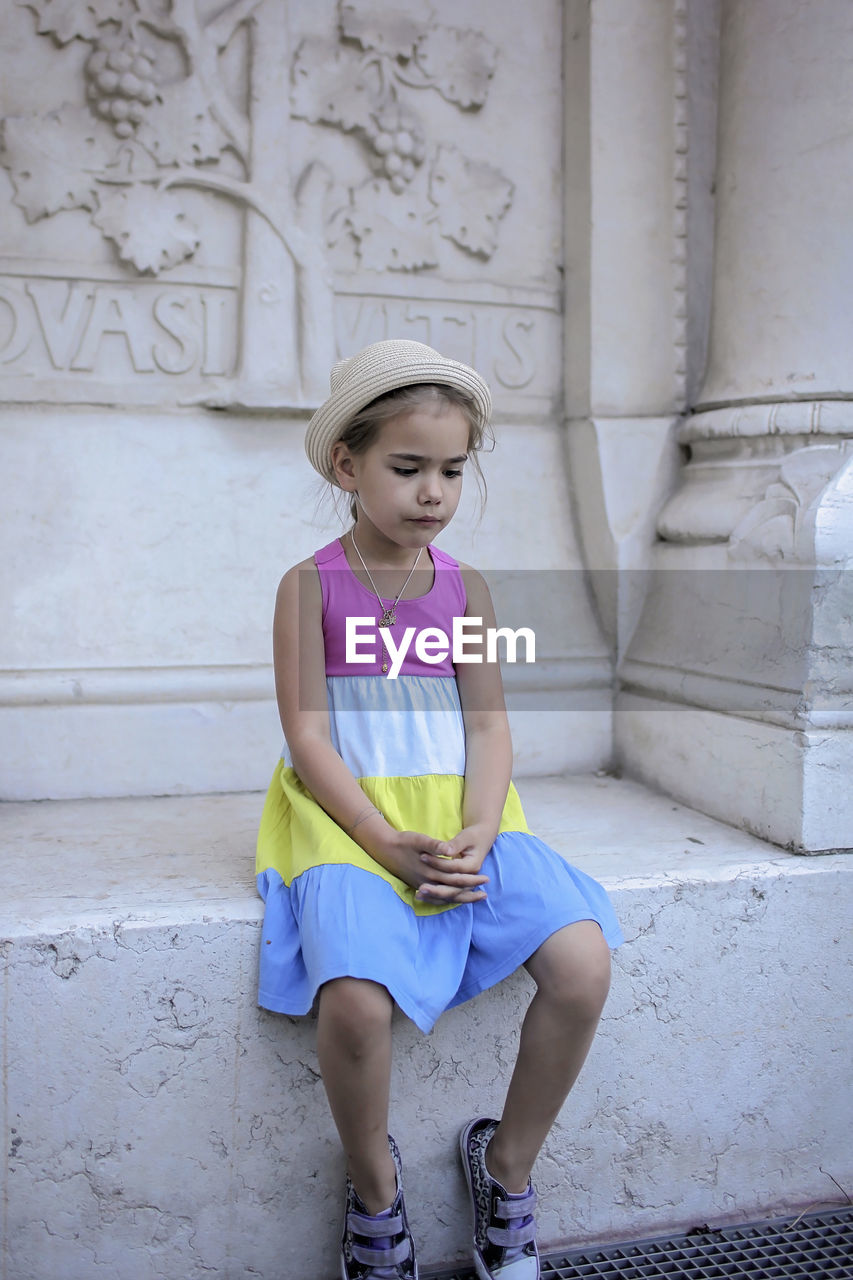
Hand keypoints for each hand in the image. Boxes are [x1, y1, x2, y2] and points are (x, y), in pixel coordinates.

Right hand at [370, 827, 488, 903]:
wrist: (385, 849)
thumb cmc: (403, 842)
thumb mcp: (419, 839)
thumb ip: (434, 845)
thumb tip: (448, 850)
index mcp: (430, 871)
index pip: (455, 879)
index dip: (471, 880)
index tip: (485, 880)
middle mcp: (427, 881)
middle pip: (453, 891)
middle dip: (470, 892)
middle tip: (485, 893)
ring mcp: (422, 885)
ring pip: (445, 897)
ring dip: (461, 898)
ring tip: (475, 898)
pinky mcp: (419, 885)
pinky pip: (436, 898)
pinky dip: (448, 900)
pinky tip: (455, 899)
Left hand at [414, 824, 494, 903]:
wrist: (482, 838)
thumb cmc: (473, 836)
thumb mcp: (466, 837)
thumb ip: (455, 844)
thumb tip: (445, 850)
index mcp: (472, 865)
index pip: (453, 868)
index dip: (438, 863)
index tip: (422, 857)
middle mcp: (470, 878)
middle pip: (453, 888)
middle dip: (436, 889)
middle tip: (420, 888)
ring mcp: (465, 883)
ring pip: (450, 895)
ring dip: (434, 896)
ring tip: (418, 895)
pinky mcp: (458, 884)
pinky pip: (447, 895)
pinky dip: (435, 897)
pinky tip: (421, 897)